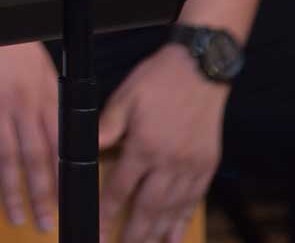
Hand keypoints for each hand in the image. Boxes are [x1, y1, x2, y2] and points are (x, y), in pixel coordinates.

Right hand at [0, 40, 59, 231]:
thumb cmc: (10, 39)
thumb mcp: (39, 64)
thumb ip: (49, 98)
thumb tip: (63, 131)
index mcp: (45, 94)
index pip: (60, 144)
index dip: (63, 177)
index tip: (67, 202)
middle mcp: (23, 104)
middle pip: (35, 159)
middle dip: (41, 196)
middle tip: (43, 223)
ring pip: (6, 158)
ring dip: (11, 192)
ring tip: (17, 217)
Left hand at [98, 43, 227, 242]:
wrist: (200, 68)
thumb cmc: (160, 80)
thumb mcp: (126, 95)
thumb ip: (108, 125)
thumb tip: (87, 146)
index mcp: (145, 145)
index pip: (122, 187)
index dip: (108, 209)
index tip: (98, 226)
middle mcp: (169, 162)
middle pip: (149, 207)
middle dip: (135, 232)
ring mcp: (191, 167)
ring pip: (173, 209)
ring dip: (159, 232)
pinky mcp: (207, 166)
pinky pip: (195, 200)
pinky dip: (184, 219)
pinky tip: (176, 234)